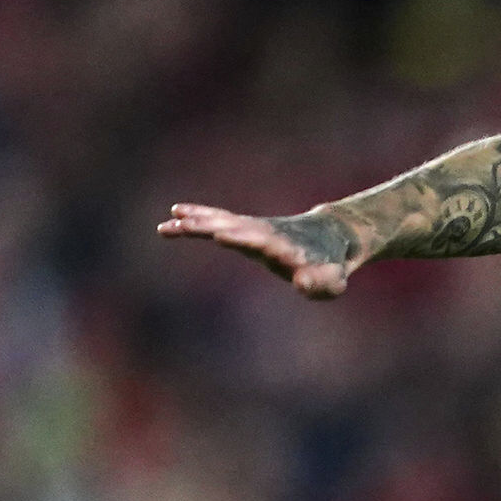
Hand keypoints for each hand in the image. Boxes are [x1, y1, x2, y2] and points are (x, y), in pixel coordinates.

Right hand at [157, 202, 360, 298]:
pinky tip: (172, 217)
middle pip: (233, 227)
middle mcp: (264, 232)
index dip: (243, 239)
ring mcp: (253, 228)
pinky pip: (216, 221)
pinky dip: (196, 218)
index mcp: (284, 247)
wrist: (331, 235)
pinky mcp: (245, 228)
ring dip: (195, 222)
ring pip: (220, 222)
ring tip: (168, 224)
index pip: (261, 242)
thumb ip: (321, 283)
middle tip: (184, 224)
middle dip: (211, 226)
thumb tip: (302, 283)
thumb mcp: (333, 280)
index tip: (221, 236)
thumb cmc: (331, 265)